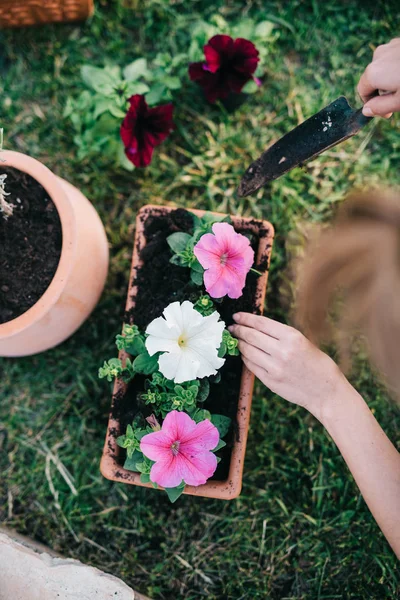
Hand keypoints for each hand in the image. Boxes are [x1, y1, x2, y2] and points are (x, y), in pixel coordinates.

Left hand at [229, 313, 348, 422]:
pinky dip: (245, 358)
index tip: (236, 316)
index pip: (261, 323)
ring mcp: (275, 368)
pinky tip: (244, 354)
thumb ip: (281, 335)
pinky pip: (251, 366)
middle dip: (238, 330)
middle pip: (251, 336)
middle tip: (231, 327)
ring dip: (239, 344)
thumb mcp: (303, 342)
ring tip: (235, 339)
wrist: (326, 391)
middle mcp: (282, 351)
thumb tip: (257, 327)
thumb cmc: (316, 364)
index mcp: (292, 337)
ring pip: (248, 351)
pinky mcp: (270, 381)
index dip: (246, 318)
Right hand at [357, 38, 399, 117]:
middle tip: (398, 100)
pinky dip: (398, 66)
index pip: (362, 91)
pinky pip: (394, 57)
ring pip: (384, 67)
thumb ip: (380, 108)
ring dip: (391, 78)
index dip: (371, 104)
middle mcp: (378, 57)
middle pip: (373, 78)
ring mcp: (390, 45)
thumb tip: (366, 111)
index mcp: (373, 73)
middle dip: (383, 91)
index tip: (386, 112)